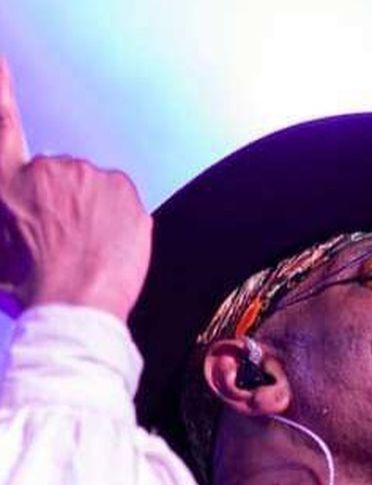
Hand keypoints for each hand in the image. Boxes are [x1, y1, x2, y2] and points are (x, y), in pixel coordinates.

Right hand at [0, 60, 151, 320]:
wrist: (75, 305)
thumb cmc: (33, 287)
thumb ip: (10, 223)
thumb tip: (28, 222)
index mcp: (10, 180)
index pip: (4, 124)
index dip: (1, 87)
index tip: (1, 60)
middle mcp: (51, 168)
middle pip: (65, 179)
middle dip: (70, 204)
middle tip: (69, 244)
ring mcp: (92, 177)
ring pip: (98, 192)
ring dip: (98, 214)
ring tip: (91, 251)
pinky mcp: (127, 194)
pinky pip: (126, 205)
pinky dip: (123, 222)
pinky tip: (113, 248)